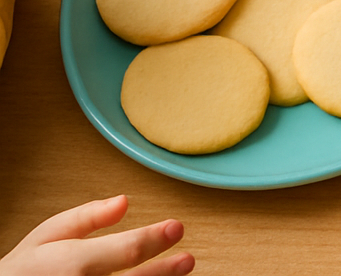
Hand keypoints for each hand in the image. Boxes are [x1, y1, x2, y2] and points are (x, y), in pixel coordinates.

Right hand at [0, 196, 191, 275]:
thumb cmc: (24, 270)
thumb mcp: (46, 237)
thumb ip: (85, 218)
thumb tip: (124, 202)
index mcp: (71, 263)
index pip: (124, 250)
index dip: (154, 238)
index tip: (176, 227)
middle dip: (163, 272)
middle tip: (187, 260)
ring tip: (178, 273)